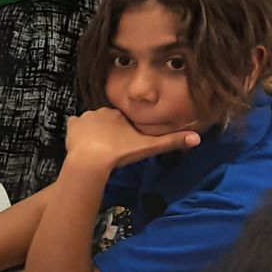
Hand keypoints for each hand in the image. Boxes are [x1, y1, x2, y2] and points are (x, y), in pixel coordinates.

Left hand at [65, 108, 198, 171]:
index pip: (123, 119)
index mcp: (119, 113)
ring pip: (91, 122)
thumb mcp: (149, 147)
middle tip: (111, 148)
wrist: (92, 160)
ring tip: (97, 148)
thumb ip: (172, 142)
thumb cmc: (120, 153)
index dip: (124, 131)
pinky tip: (83, 143)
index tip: (124, 143)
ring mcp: (85, 117)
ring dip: (94, 132)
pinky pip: (75, 125)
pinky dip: (78, 133)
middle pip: (107, 120)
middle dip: (109, 131)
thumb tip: (198, 138)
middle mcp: (102, 110)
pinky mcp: (72, 126)